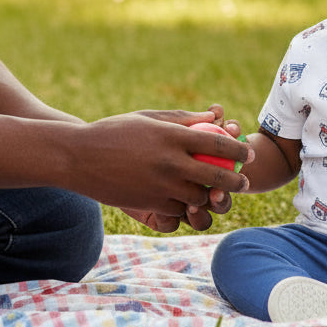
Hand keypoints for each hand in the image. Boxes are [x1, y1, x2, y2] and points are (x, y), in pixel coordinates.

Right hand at [76, 107, 250, 219]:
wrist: (78, 158)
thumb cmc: (114, 131)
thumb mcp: (148, 118)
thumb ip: (183, 119)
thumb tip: (213, 116)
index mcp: (172, 136)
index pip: (217, 143)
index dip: (237, 149)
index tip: (247, 152)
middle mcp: (170, 162)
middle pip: (217, 175)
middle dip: (236, 180)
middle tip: (244, 181)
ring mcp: (161, 185)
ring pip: (200, 197)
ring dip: (211, 195)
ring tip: (218, 192)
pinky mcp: (150, 204)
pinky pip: (179, 209)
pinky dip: (187, 206)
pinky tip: (189, 200)